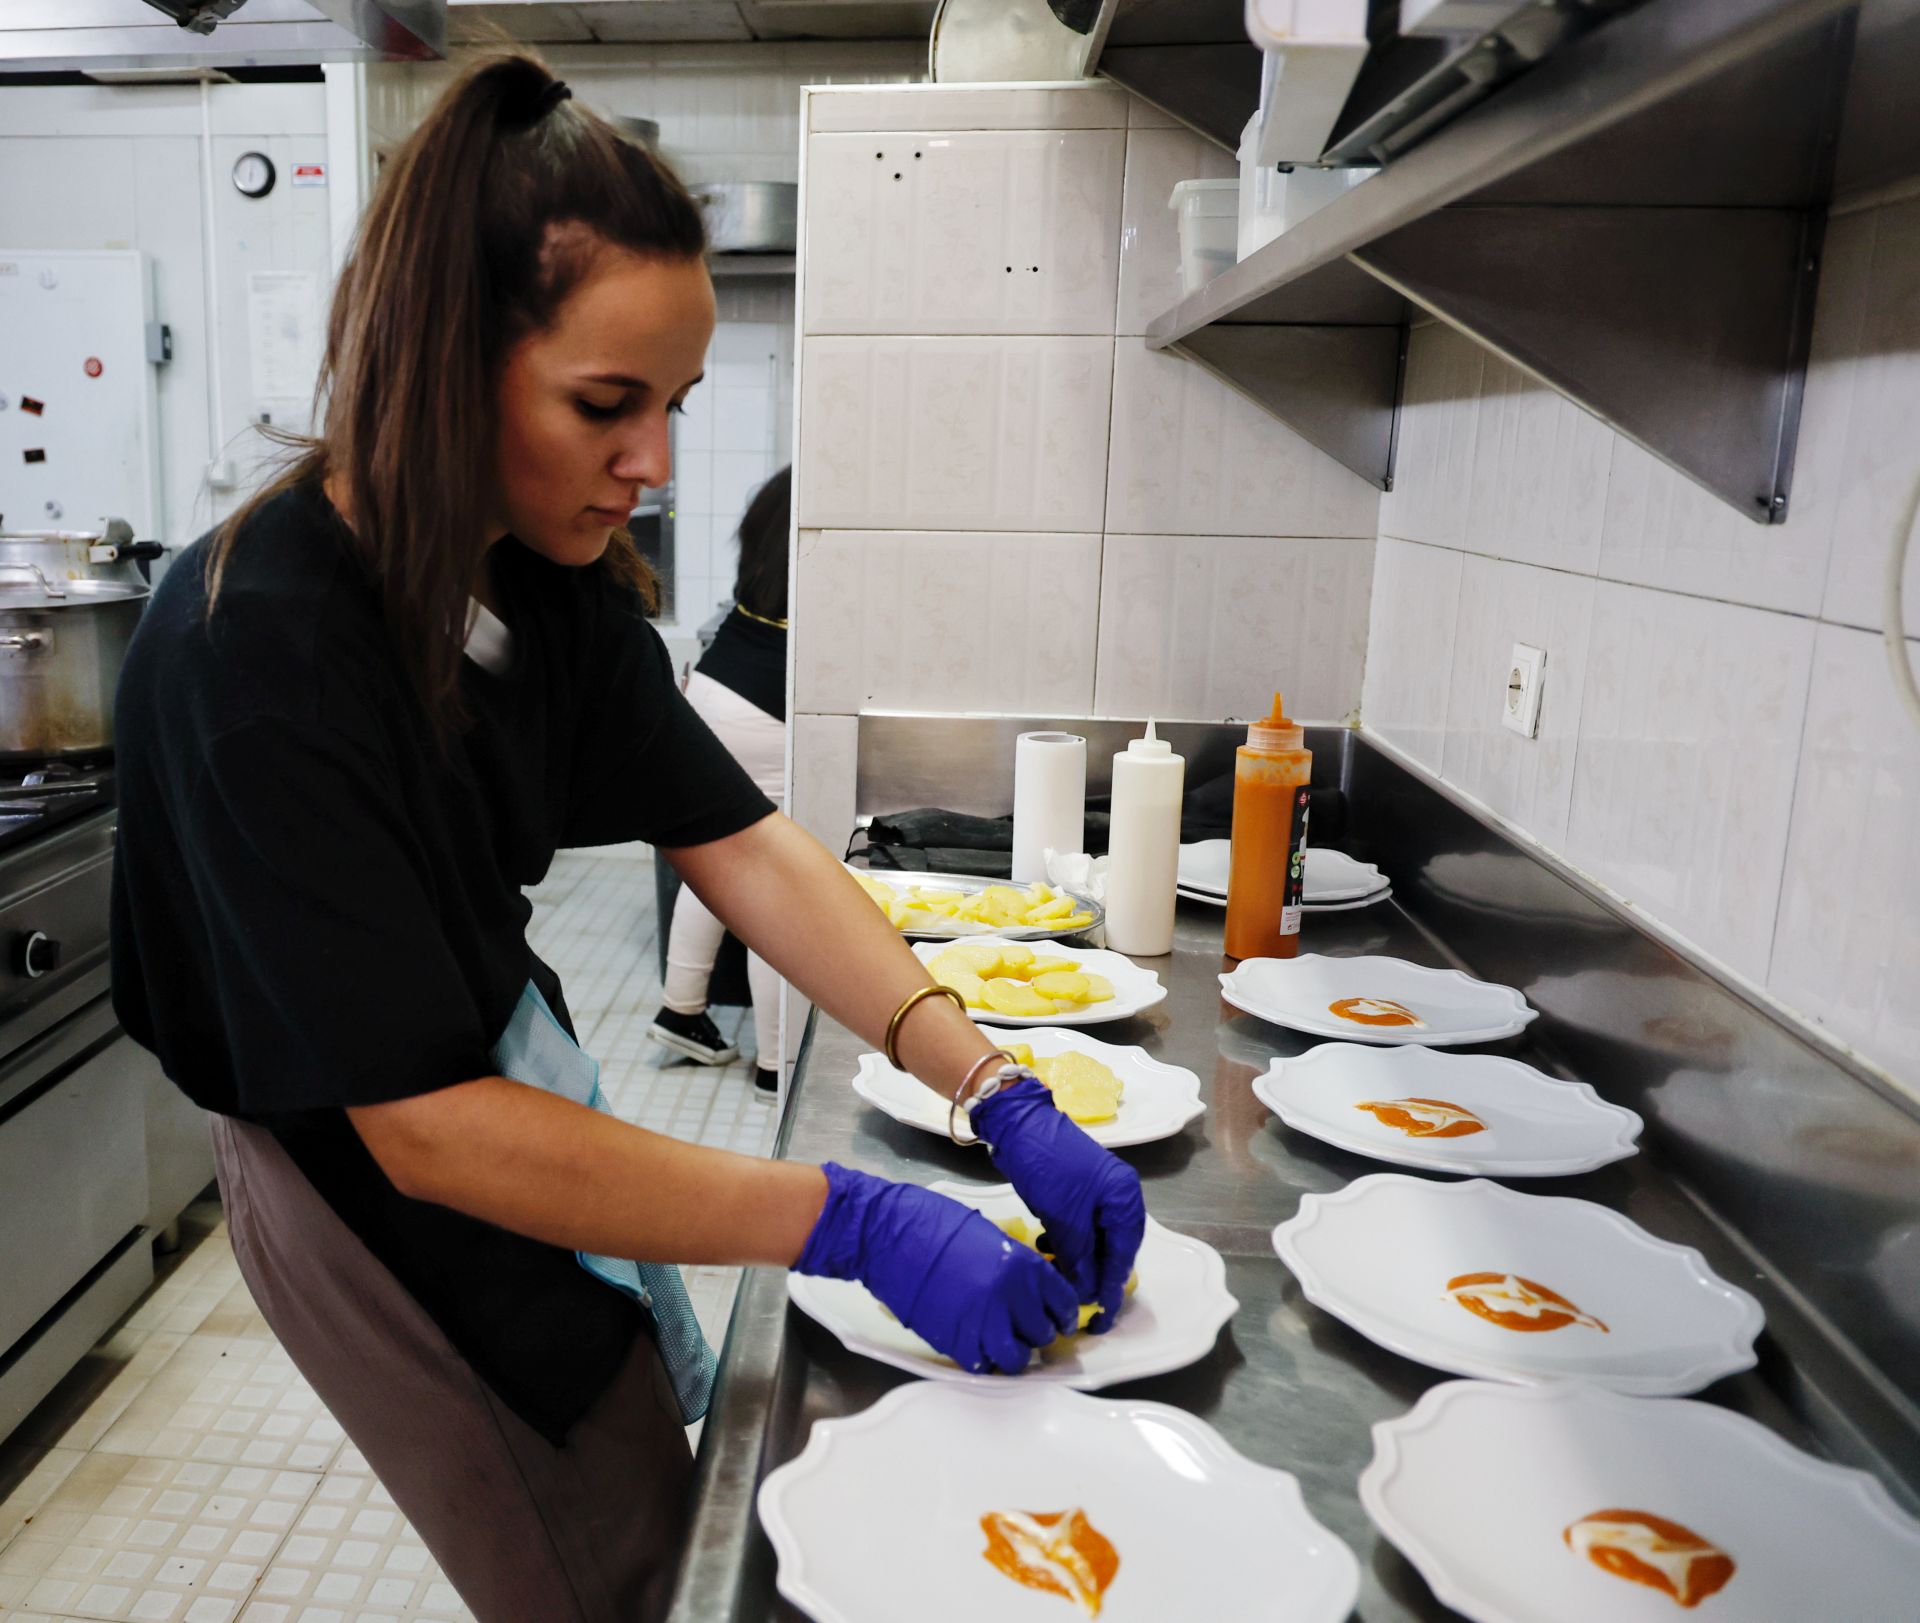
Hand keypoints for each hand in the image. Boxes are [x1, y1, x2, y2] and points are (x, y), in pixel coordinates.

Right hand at [795, 1162, 1080, 1373]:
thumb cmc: (934, 1223)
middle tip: (1025, 1326)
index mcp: (1023, 1266)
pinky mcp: (954, 1342)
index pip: (1063, 1302)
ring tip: (1003, 1341)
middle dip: (1037, 1331)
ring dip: (1014, 1352)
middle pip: (1043, 1333)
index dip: (1064, 1313)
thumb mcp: (989, 1235)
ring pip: (1017, 1358)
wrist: (888, 1234)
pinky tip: (978, 1345)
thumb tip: (1030, 1287)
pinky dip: (984, 1359)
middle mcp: (1011, 1298)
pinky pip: (983, 1365)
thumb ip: (1014, 1264)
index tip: (1059, 1317)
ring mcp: (983, 1323)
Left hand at [970, 1077, 1144, 1331]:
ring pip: (1090, 1241)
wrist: (1018, 1123)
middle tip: (1076, 1305)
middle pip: (1110, 1249)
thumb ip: (1078, 1257)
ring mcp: (1094, 1194)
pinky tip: (1046, 1248)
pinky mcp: (1073, 1194)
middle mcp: (1116, 1197)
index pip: (1123, 1255)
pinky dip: (1064, 1243)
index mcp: (1124, 1200)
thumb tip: (1085, 1293)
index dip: (1109, 1288)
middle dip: (1092, 1276)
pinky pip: (1075, 1228)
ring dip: (1075, 1260)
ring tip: (1055, 1273)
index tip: (1099, 1318)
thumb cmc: (1048, 1165)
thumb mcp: (1064, 1216)